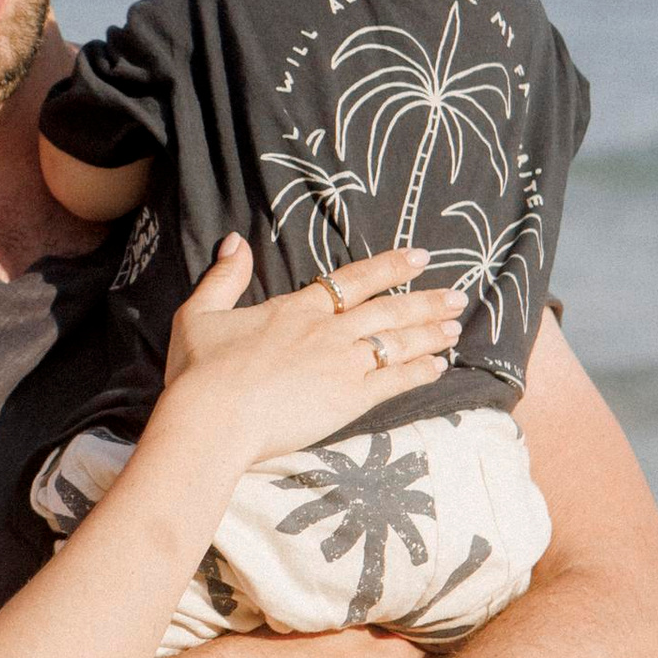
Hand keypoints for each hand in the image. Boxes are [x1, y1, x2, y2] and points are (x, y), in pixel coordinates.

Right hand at [157, 236, 463, 471]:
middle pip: (388, 310)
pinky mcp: (349, 400)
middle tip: (457, 295)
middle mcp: (328, 332)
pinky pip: (395, 382)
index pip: (354, 280)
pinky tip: (439, 367)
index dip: (390, 267)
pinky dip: (420, 372)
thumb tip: (235, 240)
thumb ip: (224, 277)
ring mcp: (343, 365)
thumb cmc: (200, 371)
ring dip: (430, 333)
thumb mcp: (200, 313)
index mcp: (297, 308)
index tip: (420, 257)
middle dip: (426, 301)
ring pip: (398, 343)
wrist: (214, 417)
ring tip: (456, 326)